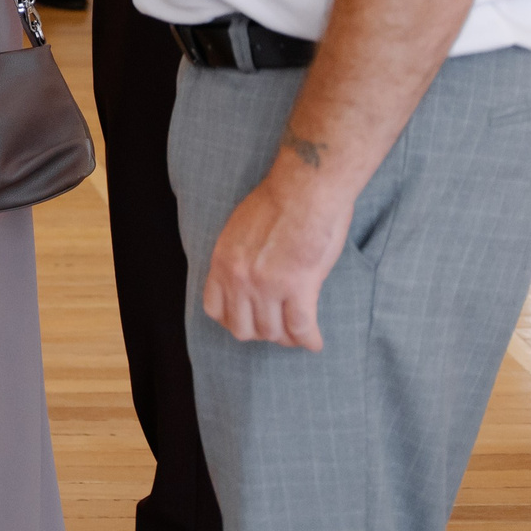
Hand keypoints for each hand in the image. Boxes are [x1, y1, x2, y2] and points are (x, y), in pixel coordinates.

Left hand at [201, 165, 353, 350]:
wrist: (304, 188)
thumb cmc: (279, 200)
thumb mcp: (239, 227)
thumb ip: (239, 257)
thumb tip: (248, 278)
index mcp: (223, 260)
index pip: (214, 309)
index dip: (232, 320)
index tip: (248, 320)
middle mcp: (239, 278)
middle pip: (243, 329)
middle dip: (260, 333)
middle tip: (277, 328)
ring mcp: (267, 285)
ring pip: (273, 332)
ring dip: (287, 337)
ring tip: (299, 333)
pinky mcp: (298, 287)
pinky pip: (301, 329)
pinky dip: (309, 340)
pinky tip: (315, 342)